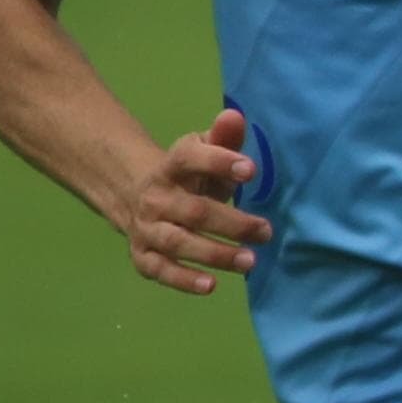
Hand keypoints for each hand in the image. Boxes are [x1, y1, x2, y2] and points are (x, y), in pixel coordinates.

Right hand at [116, 106, 269, 296]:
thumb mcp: (203, 152)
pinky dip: (183, 280)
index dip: (217, 162)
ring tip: (249, 261)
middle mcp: (155, 198)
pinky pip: (159, 270)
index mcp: (171, 167)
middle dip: (231, 223)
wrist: (136, 195)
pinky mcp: (143, 255)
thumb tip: (235, 116)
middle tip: (265, 231)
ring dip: (214, 254)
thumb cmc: (188, 176)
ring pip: (178, 243)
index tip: (250, 171)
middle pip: (193, 211)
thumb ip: (222, 138)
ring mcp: (146, 228)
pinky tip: (211, 286)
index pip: (188, 159)